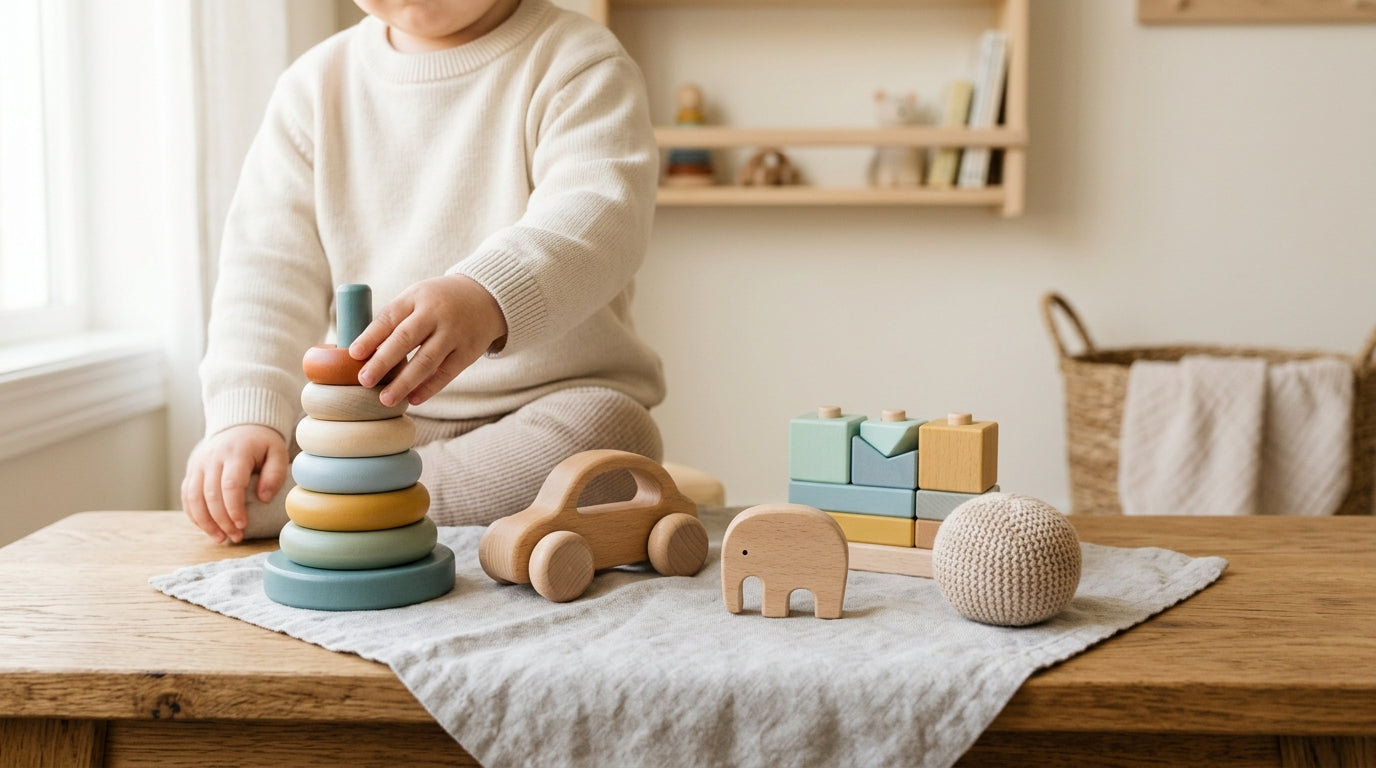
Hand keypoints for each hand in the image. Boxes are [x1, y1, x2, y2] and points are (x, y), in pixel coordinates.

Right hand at [181, 424, 288, 542]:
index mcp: (235, 452)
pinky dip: (194, 515)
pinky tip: (207, 528)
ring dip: (205, 522)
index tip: (243, 525)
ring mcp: (198, 464)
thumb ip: (275, 475)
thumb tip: (264, 499)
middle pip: (210, 494)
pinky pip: (187, 496)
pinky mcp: (191, 471)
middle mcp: (212, 457)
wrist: (240, 426)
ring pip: (193, 498)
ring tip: (220, 538)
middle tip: (236, 537)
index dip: (234, 508)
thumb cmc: (261, 443)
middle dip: (222, 520)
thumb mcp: (277, 452)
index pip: (230, 484)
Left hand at [350, 275, 506, 406]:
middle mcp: (436, 314)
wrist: (486, 297)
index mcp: (416, 298)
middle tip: (364, 381)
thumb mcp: (417, 299)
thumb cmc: (439, 302)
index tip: (353, 354)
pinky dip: (429, 388)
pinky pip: (446, 373)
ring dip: (404, 382)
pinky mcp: (468, 352)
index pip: (390, 317)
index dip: (370, 336)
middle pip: (406, 339)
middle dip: (383, 361)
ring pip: (426, 360)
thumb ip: (393, 320)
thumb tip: (362, 354)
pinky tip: (413, 399)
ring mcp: (454, 333)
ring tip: (385, 399)